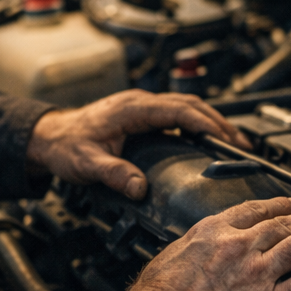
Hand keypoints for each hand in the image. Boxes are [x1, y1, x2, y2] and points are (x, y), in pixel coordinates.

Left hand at [26, 90, 249, 199]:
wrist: (49, 136)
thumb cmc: (66, 145)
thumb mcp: (87, 163)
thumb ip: (114, 174)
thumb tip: (140, 188)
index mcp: (132, 109)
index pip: (178, 110)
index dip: (205, 123)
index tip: (225, 137)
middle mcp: (140, 103)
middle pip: (190, 105)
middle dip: (219, 123)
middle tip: (241, 144)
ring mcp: (142, 107)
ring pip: (186, 107)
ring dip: (211, 121)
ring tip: (233, 142)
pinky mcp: (142, 114)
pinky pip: (177, 113)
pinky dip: (197, 123)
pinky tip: (207, 138)